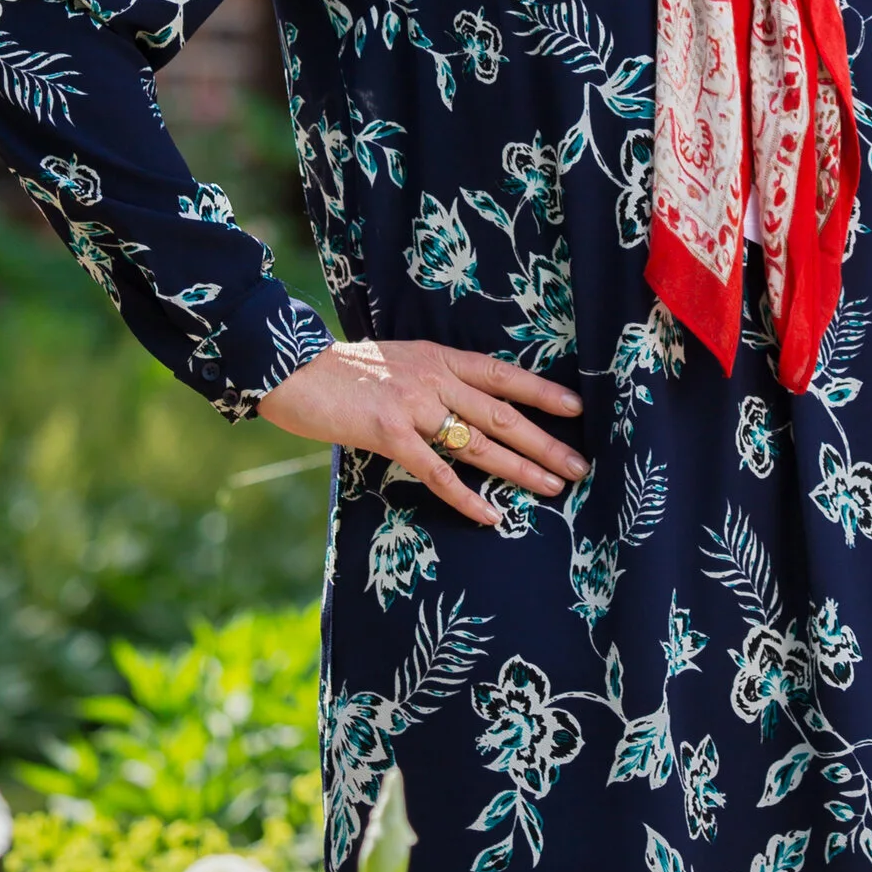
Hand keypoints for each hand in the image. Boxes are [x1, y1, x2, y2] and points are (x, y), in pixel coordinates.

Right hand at [258, 338, 587, 530]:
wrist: (292, 369)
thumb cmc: (343, 371)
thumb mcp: (398, 361)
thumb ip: (431, 379)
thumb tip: (463, 406)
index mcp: (438, 357)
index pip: (502, 374)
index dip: (541, 391)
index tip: (576, 408)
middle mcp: (433, 378)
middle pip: (502, 414)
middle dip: (545, 442)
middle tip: (580, 465)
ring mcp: (412, 406)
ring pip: (479, 443)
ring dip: (520, 469)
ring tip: (554, 487)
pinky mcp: (389, 434)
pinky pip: (437, 472)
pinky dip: (466, 497)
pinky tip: (491, 515)